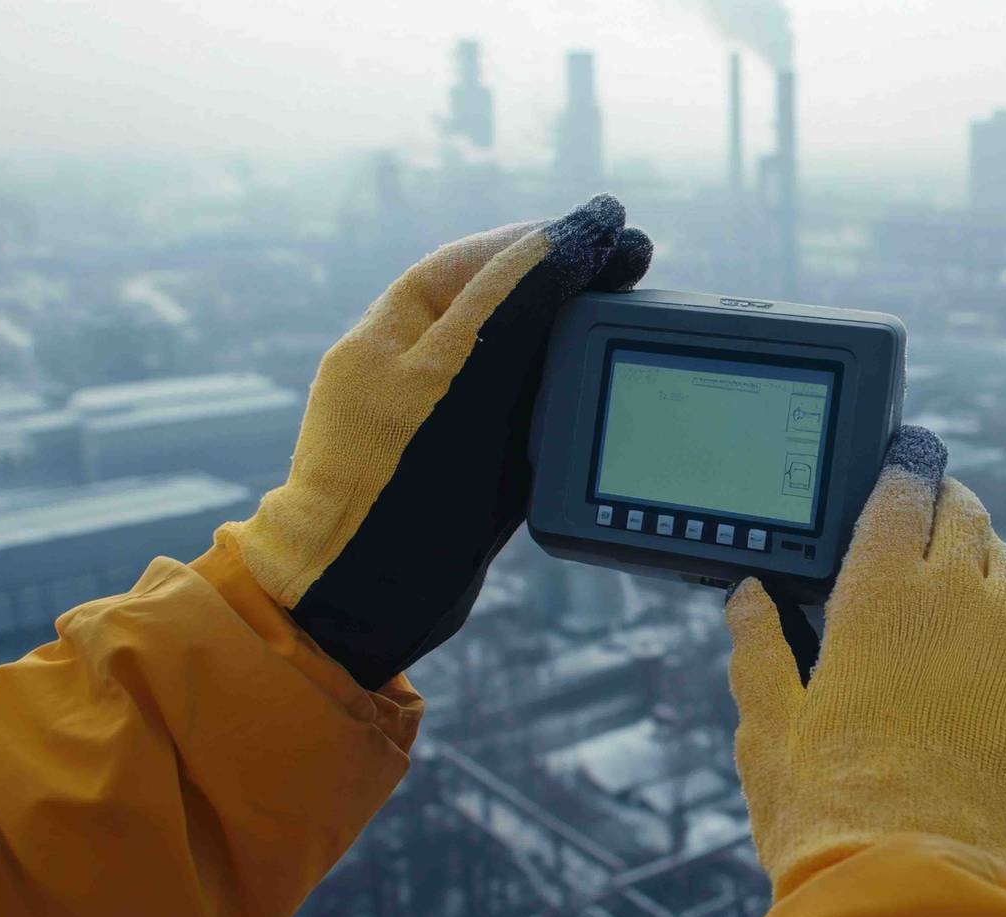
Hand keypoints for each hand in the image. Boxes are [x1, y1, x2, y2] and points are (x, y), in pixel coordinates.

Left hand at [219, 195, 652, 688]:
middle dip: (574, 280)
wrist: (363, 598)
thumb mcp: (464, 374)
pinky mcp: (468, 466)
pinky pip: (526, 411)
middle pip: (507, 301)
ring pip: (522, 355)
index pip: (486, 259)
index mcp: (398, 327)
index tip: (621, 229)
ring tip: (633, 321)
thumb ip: (516, 298)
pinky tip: (604, 389)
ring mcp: (441, 416)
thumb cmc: (398, 483)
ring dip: (576, 334)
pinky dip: (566, 391)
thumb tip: (576, 230)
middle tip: (642, 269)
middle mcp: (417, 364)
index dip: (556, 240)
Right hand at [725, 427, 1005, 900]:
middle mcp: (964, 602)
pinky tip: (978, 676)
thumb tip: (749, 601)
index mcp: (884, 592)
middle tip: (923, 512)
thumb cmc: (832, 815)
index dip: (899, 473)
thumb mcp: (768, 734)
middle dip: (944, 504)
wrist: (927, 894)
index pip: (903, 493)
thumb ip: (759, 654)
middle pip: (967, 515)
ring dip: (980, 564)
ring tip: (950, 587)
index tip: (896, 468)